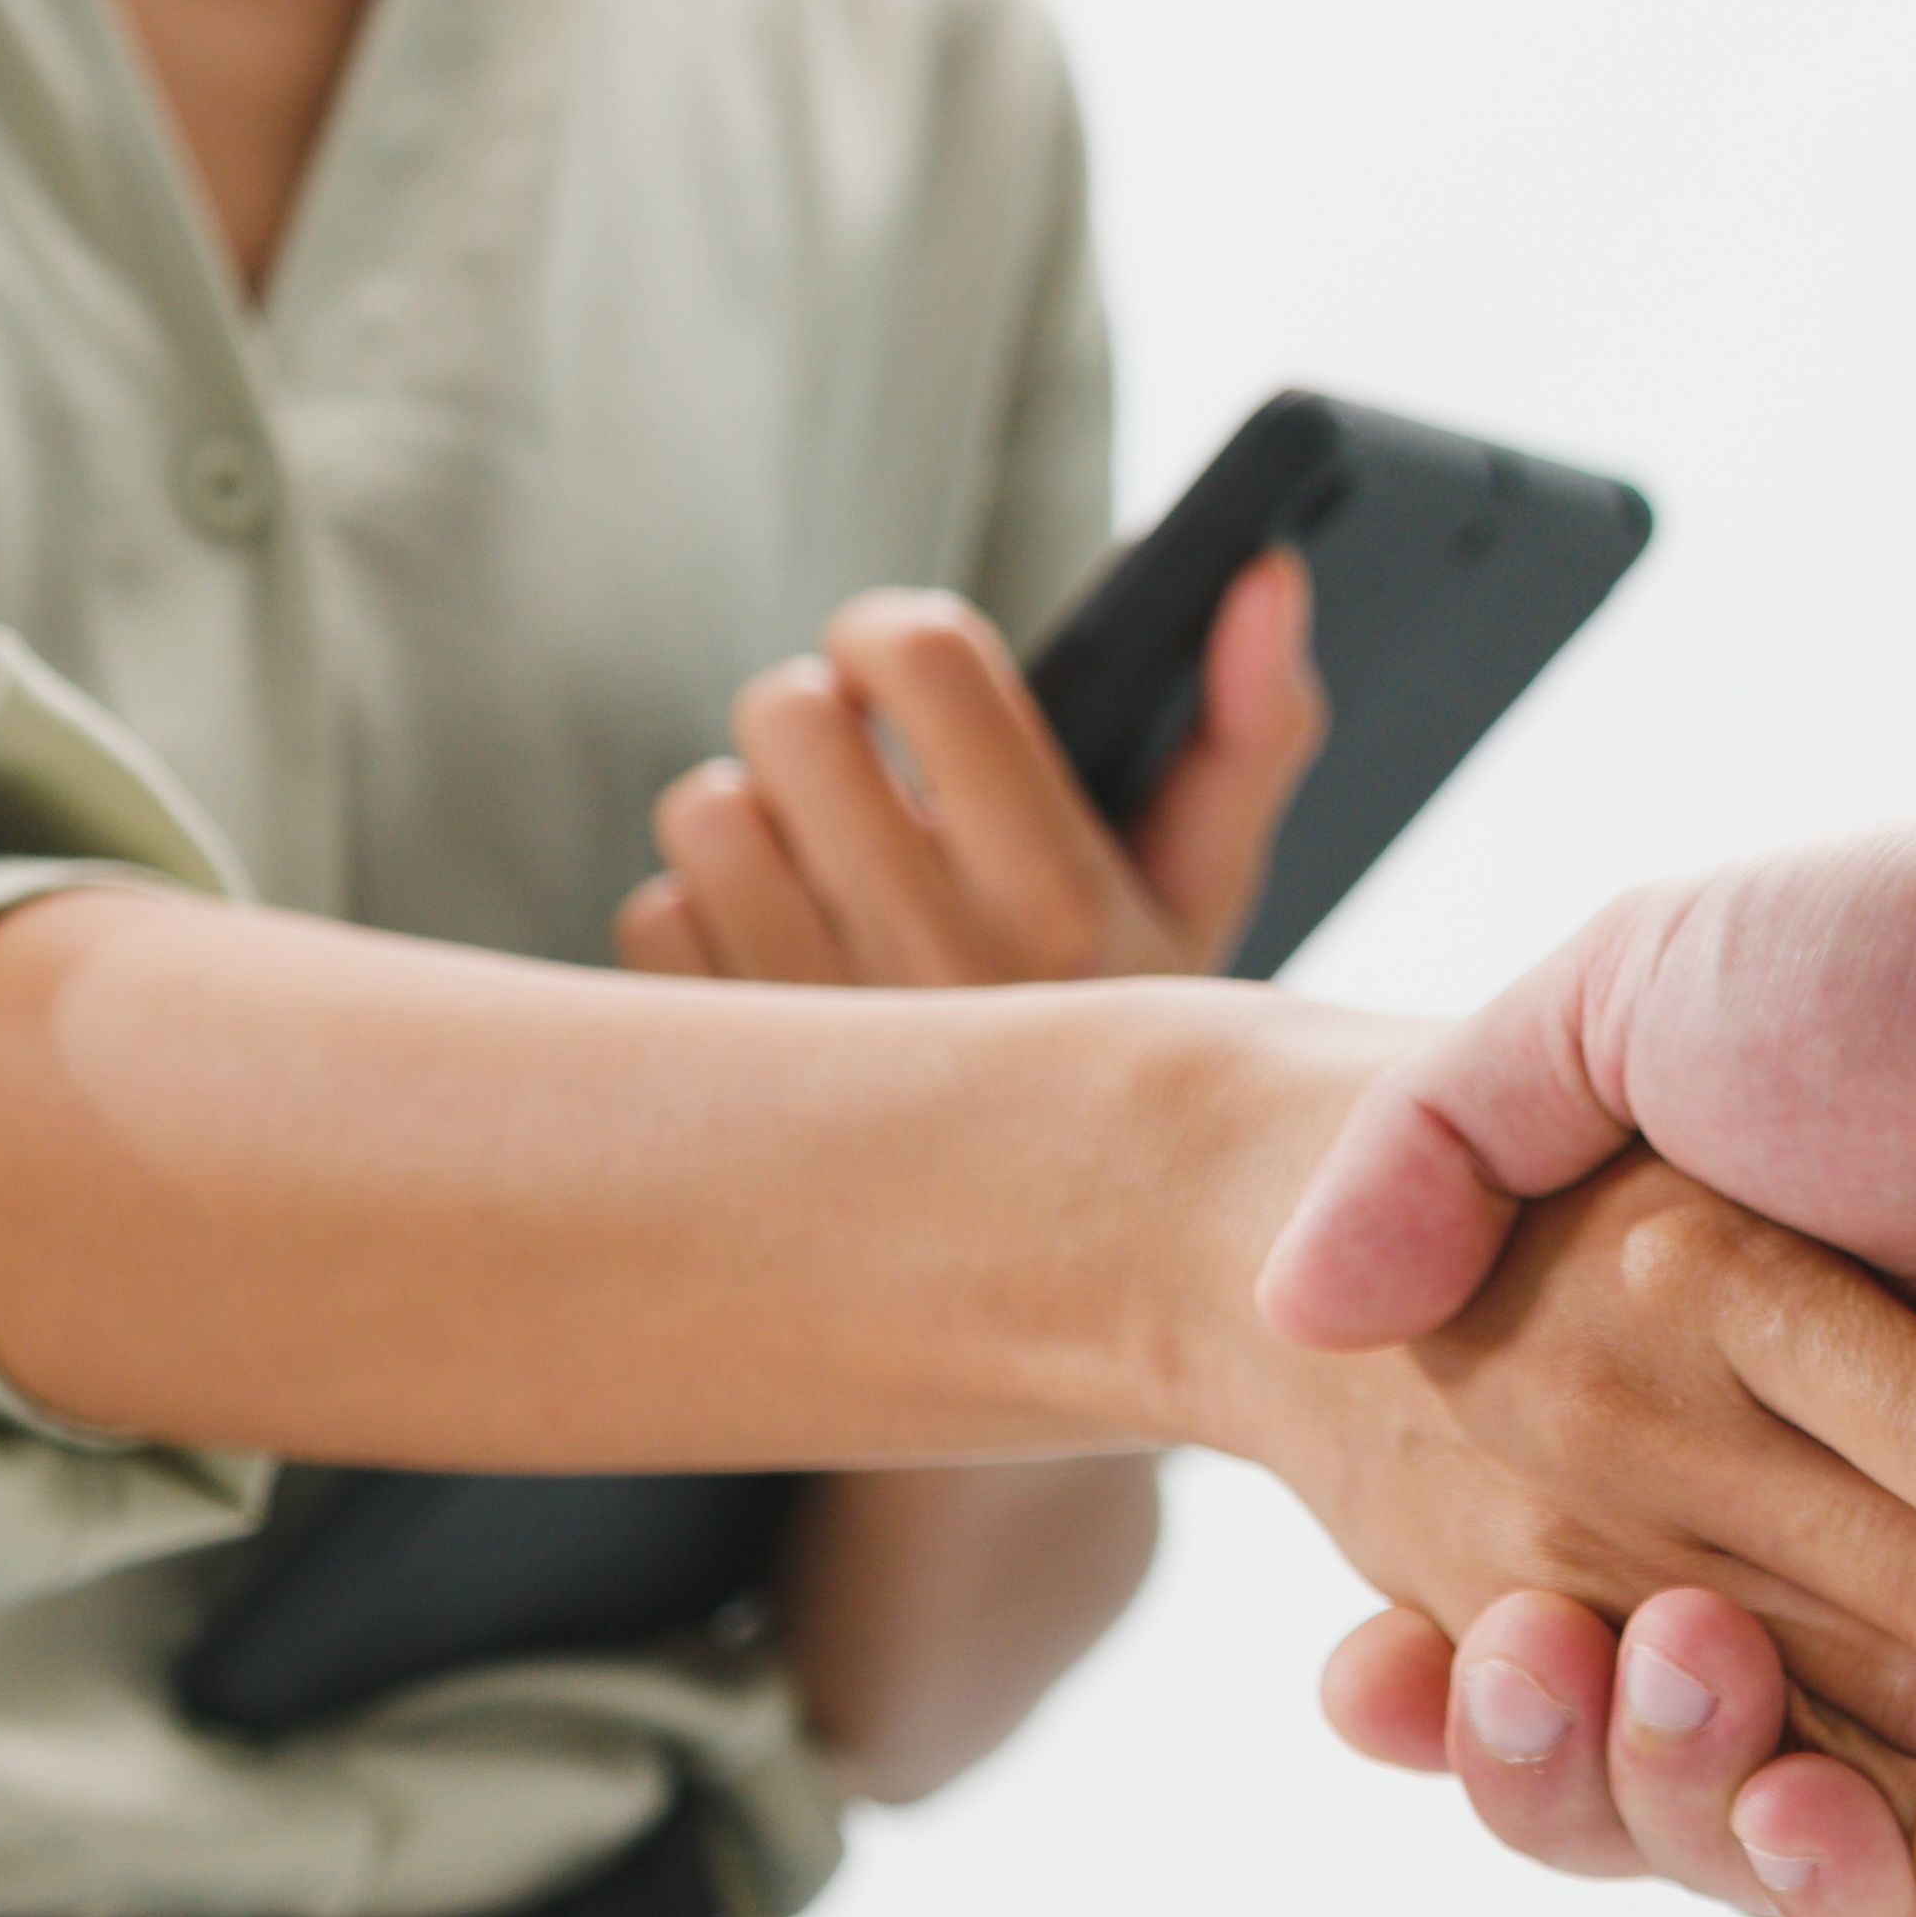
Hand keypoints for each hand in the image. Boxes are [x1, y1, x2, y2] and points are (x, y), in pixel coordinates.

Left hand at [621, 557, 1320, 1794]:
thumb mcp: (1214, 914)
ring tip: (825, 883)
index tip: (901, 664)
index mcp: (1076, 912)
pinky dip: (697, 926)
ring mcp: (817, 1048)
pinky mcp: (722, 1101)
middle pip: (784, 719)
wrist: (1049, 1352)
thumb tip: (1263, 564)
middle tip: (855, 773)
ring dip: (749, 824)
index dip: (890, 633)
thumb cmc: (1138, 1082)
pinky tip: (779, 976)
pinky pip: (653, 923)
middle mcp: (944, 981)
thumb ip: (1251, 727)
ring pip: (702, 815)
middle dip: (813, 724)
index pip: (920, 658)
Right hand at [1190, 1130, 1915, 1916]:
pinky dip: (1898, 1868)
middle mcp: (1833, 1513)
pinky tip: (1807, 1818)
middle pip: (1652, 1734)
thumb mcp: (1639, 989)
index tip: (1374, 1664)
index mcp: (1713, 1388)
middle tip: (1533, 1665)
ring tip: (1686, 1734)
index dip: (1449, 1672)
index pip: (1540, 1590)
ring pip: (1799, 1816)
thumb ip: (1455, 1124)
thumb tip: (1301, 1298)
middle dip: (1565, 1755)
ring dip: (1706, 1824)